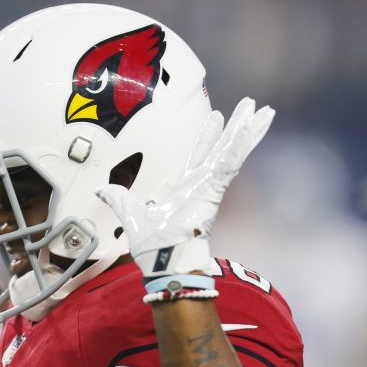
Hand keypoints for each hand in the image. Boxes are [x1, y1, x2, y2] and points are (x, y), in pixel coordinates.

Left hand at [97, 98, 273, 276]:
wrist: (162, 261)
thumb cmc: (152, 247)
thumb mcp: (131, 216)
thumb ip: (119, 199)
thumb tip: (102, 189)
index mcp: (186, 187)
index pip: (200, 154)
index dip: (207, 135)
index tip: (215, 115)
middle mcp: (201, 184)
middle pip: (222, 147)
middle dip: (235, 126)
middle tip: (249, 105)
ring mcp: (210, 185)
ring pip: (232, 151)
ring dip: (247, 130)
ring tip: (264, 110)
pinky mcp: (214, 189)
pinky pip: (230, 162)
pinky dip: (241, 145)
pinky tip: (254, 126)